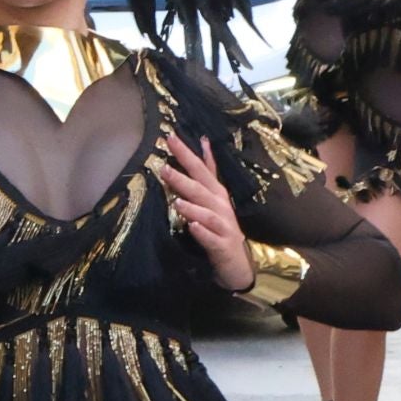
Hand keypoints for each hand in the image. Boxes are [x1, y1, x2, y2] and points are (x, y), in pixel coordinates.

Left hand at [158, 135, 253, 290]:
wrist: (236, 263)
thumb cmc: (220, 226)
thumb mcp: (214, 196)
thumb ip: (208, 169)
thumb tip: (203, 141)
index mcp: (216, 193)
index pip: (200, 169)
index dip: (186, 153)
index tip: (169, 137)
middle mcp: (220, 206)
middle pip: (201, 190)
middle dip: (183, 178)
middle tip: (164, 168)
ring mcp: (223, 227)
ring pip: (208, 214)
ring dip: (193, 207)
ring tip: (177, 202)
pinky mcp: (222, 246)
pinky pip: (212, 239)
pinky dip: (202, 232)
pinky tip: (192, 227)